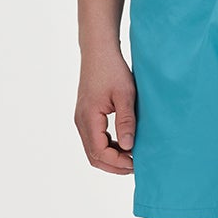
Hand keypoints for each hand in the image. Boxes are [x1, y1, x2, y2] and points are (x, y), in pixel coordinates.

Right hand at [74, 50, 136, 175]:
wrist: (98, 52)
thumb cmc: (112, 70)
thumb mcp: (125, 95)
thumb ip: (126, 121)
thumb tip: (129, 147)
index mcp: (89, 118)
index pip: (100, 152)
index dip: (118, 162)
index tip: (137, 162)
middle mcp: (81, 121)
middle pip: (94, 156)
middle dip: (114, 165)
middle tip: (136, 166)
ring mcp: (81, 119)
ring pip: (93, 150)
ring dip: (111, 158)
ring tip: (132, 157)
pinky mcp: (86, 116)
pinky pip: (94, 140)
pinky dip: (108, 148)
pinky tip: (124, 145)